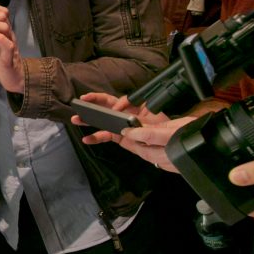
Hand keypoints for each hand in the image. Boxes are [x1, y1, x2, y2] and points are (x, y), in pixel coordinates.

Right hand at [71, 92, 192, 172]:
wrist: (177, 154)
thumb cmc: (174, 137)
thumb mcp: (165, 132)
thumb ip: (147, 132)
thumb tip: (126, 132)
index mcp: (143, 108)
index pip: (127, 100)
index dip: (119, 103)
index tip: (115, 111)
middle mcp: (132, 115)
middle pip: (111, 105)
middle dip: (96, 102)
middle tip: (83, 100)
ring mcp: (126, 127)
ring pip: (105, 120)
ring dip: (90, 120)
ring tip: (76, 119)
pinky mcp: (122, 138)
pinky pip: (107, 135)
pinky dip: (97, 137)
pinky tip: (87, 139)